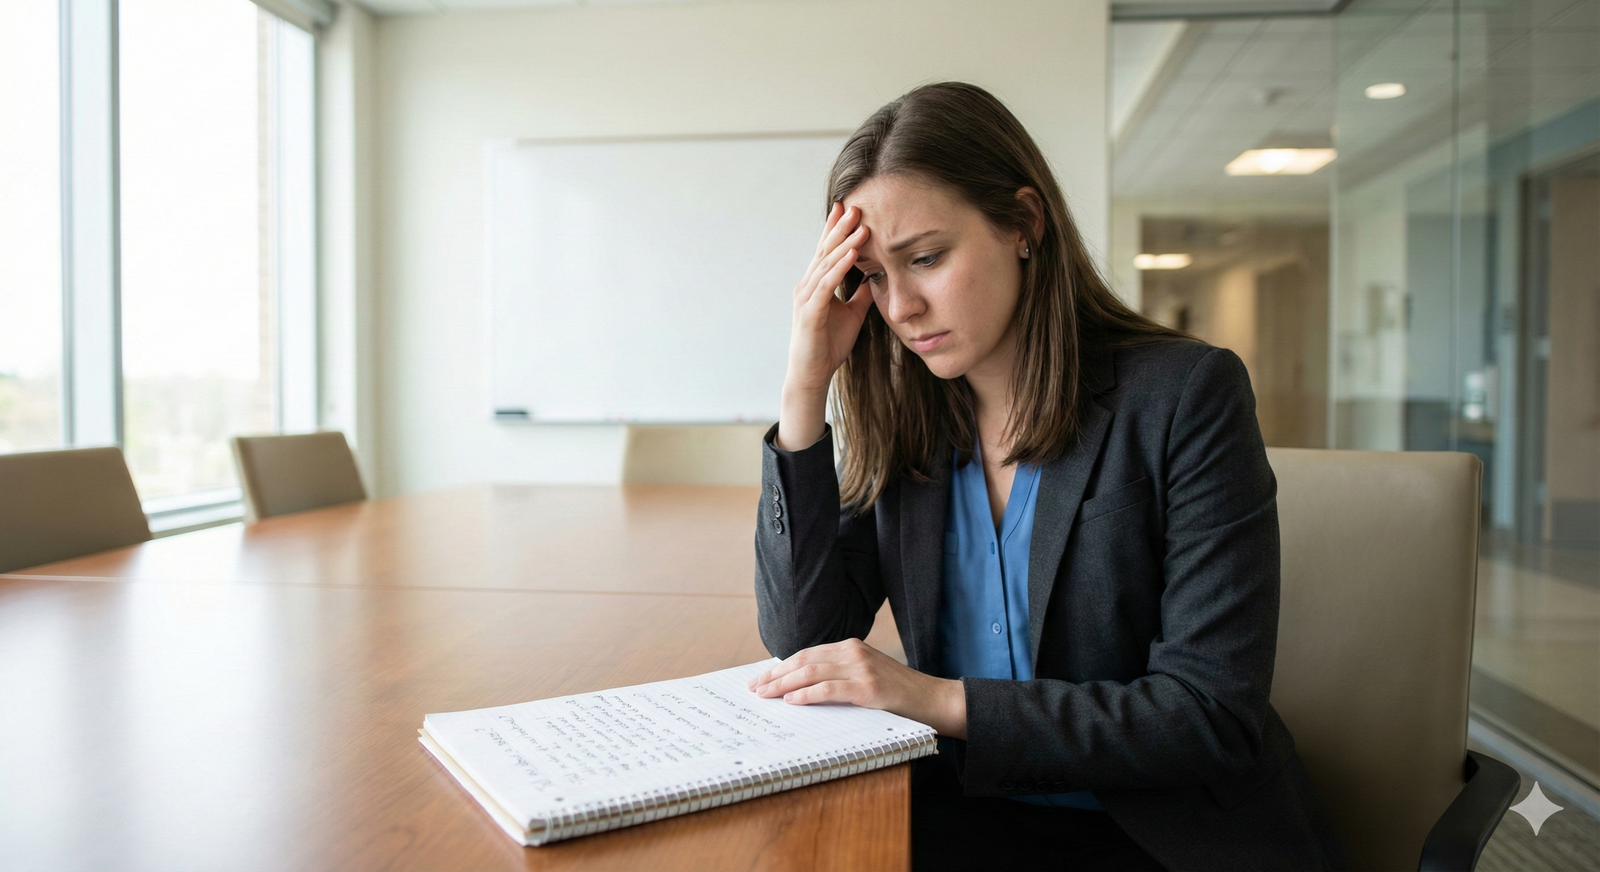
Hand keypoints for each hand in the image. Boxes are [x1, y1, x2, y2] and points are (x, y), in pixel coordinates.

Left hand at [746, 638, 967, 737]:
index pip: (806, 654)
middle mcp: (854, 651)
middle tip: (754, 688)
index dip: (781, 667)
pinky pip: (829, 689)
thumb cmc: (899, 694)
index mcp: (851, 647)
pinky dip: (807, 694)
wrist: (935, 700)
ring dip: (783, 685)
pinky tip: (792, 701)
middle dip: (775, 675)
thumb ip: (839, 676)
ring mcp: (862, 668)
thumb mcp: (866, 676)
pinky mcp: (868, 688)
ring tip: (765, 695)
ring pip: (812, 672)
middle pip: (803, 660)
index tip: (761, 679)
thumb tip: (799, 689)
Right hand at [777, 203, 876, 450]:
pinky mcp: (810, 312)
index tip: (849, 208)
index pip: (827, 251)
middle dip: (840, 227)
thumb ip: (860, 293)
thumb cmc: (828, 345)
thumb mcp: (852, 313)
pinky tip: (853, 254)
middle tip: (855, 205)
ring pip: (827, 263)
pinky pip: (827, 284)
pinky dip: (840, 268)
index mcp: (816, 284)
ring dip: (844, 243)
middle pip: (825, 250)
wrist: (812, 374)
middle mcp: (807, 286)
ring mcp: (806, 297)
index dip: (836, 229)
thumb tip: (876, 275)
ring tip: (860, 225)